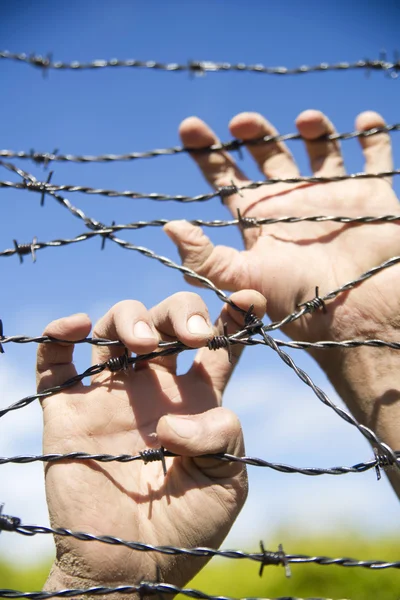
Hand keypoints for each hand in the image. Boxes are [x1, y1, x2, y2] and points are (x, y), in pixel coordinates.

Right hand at [37, 290, 265, 590]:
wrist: (132, 569)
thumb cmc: (187, 528)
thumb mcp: (227, 480)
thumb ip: (223, 435)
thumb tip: (172, 419)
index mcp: (196, 398)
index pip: (218, 344)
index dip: (234, 318)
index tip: (250, 299)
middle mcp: (154, 386)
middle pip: (164, 320)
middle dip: (179, 311)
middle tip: (191, 335)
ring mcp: (109, 395)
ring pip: (112, 327)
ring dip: (127, 317)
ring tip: (143, 344)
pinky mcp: (68, 411)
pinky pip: (53, 362)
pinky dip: (58, 336)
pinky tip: (76, 326)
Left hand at [165, 110, 399, 343]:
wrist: (357, 309)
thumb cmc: (299, 298)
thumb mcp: (243, 278)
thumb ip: (205, 258)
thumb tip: (170, 227)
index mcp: (261, 217)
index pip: (228, 178)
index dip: (207, 154)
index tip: (189, 127)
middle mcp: (293, 202)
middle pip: (269, 155)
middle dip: (254, 133)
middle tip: (241, 122)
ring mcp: (332, 196)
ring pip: (320, 150)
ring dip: (313, 129)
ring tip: (305, 120)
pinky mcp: (371, 196)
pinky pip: (374, 160)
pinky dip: (372, 137)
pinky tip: (366, 120)